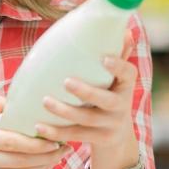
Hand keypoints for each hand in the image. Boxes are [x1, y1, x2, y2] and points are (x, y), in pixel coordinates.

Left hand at [34, 31, 139, 168]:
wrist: (117, 136)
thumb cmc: (111, 96)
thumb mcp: (117, 79)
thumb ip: (118, 56)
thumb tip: (126, 29)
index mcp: (126, 85)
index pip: (128, 73)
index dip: (118, 66)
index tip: (104, 59)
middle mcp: (121, 106)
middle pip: (105, 100)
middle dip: (86, 92)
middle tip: (66, 82)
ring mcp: (110, 125)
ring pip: (86, 119)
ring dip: (64, 111)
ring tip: (45, 101)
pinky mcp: (99, 139)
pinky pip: (76, 135)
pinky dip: (56, 132)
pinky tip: (39, 127)